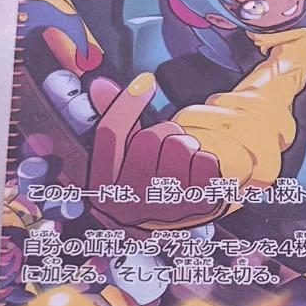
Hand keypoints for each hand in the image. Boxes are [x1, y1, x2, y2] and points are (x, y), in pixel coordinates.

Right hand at [87, 73, 225, 229]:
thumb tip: (100, 86)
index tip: (147, 81)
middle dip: (162, 133)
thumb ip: (114, 121)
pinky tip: (197, 174)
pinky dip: (205, 160)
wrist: (173, 224)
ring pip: (179, 147)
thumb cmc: (146, 182)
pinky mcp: (195, 208)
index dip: (127, 103)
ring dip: (185, 146)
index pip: (110, 133)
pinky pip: (205, 161)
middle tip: (166, 146)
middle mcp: (129, 201)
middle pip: (149, 138)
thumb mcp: (123, 157)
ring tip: (181, 162)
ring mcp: (162, 207)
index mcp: (102, 186)